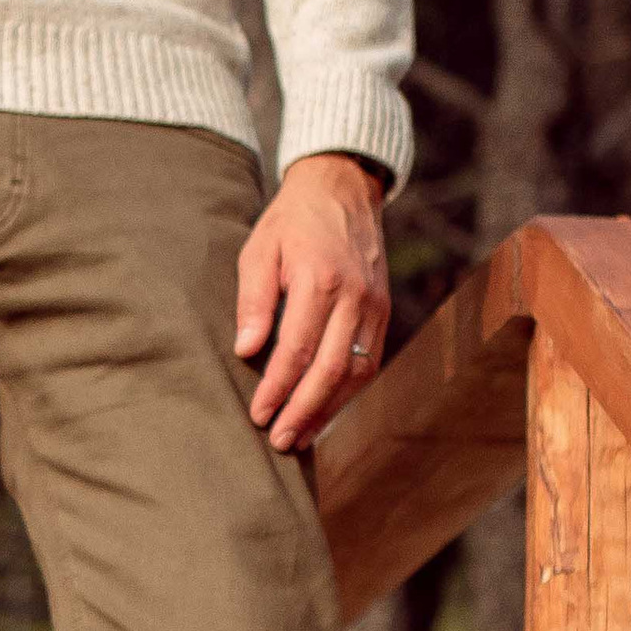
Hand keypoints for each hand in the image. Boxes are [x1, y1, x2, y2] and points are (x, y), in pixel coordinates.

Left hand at [234, 154, 389, 452]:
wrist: (341, 189)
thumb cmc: (291, 222)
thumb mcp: (259, 250)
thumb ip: (253, 300)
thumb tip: (247, 350)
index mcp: (320, 280)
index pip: (298, 349)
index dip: (278, 388)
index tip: (258, 414)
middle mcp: (354, 297)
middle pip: (331, 369)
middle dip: (303, 410)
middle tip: (279, 440)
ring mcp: (374, 305)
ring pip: (357, 372)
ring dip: (328, 409)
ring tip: (300, 435)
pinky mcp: (383, 311)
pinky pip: (369, 361)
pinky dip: (348, 391)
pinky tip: (325, 410)